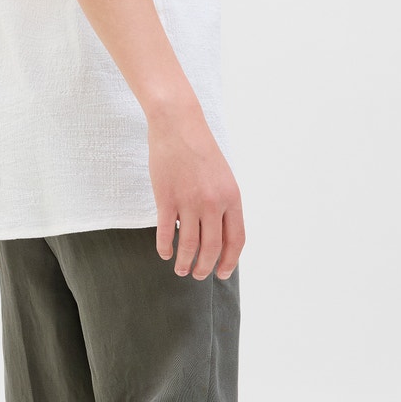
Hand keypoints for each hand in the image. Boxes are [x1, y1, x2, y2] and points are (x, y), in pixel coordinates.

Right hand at [148, 101, 244, 280]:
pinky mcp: (166, 198)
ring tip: (181, 270)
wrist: (178, 125)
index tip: (222, 273)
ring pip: (189, 244)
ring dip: (185, 262)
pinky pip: (166, 232)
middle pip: (212, 247)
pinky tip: (164, 253)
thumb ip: (224, 205)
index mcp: (232, 197)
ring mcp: (189, 201)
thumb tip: (219, 235)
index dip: (230, 261)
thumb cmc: (201, 150)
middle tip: (199, 275)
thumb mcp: (223, 177)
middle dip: (205, 267)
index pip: (236, 240)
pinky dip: (165, 247)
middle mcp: (213, 203)